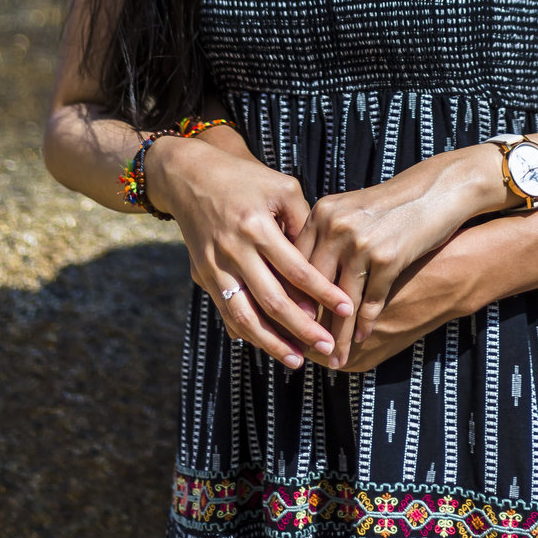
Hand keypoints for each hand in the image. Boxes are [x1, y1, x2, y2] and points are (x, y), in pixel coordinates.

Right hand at [148, 132, 353, 367]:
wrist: (190, 176)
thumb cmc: (246, 178)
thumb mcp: (282, 188)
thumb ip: (303, 224)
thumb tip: (320, 262)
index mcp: (256, 226)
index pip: (296, 270)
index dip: (323, 293)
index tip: (347, 309)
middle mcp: (234, 251)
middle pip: (272, 301)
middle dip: (303, 328)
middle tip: (328, 347)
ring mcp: (215, 267)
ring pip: (244, 316)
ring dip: (272, 343)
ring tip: (297, 360)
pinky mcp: (203, 276)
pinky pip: (226, 312)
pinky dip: (246, 332)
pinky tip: (266, 345)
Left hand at [295, 145, 505, 364]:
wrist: (435, 191)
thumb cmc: (390, 205)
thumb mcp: (350, 210)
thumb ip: (325, 236)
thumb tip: (301, 279)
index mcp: (322, 214)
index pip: (295, 264)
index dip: (291, 299)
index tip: (288, 326)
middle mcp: (336, 226)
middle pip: (315, 286)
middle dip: (310, 324)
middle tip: (307, 352)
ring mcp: (361, 242)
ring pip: (342, 300)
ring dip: (339, 335)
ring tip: (335, 360)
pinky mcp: (388, 257)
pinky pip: (371, 300)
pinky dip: (366, 323)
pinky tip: (361, 340)